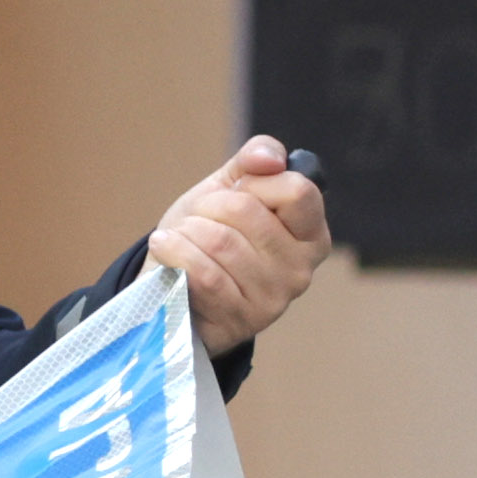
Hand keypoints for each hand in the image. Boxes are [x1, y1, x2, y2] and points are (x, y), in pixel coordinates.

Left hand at [148, 131, 336, 358]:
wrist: (173, 287)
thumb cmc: (208, 233)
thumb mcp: (230, 190)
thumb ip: (254, 162)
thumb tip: (269, 158)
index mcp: (311, 233)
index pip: (297, 190)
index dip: (254, 183)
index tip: (236, 193)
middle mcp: (302, 269)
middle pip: (246, 210)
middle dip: (208, 206)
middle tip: (198, 219)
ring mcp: (274, 299)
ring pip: (219, 240)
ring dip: (187, 231)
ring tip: (180, 238)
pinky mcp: (240, 320)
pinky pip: (203, 273)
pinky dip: (174, 253)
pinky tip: (165, 248)